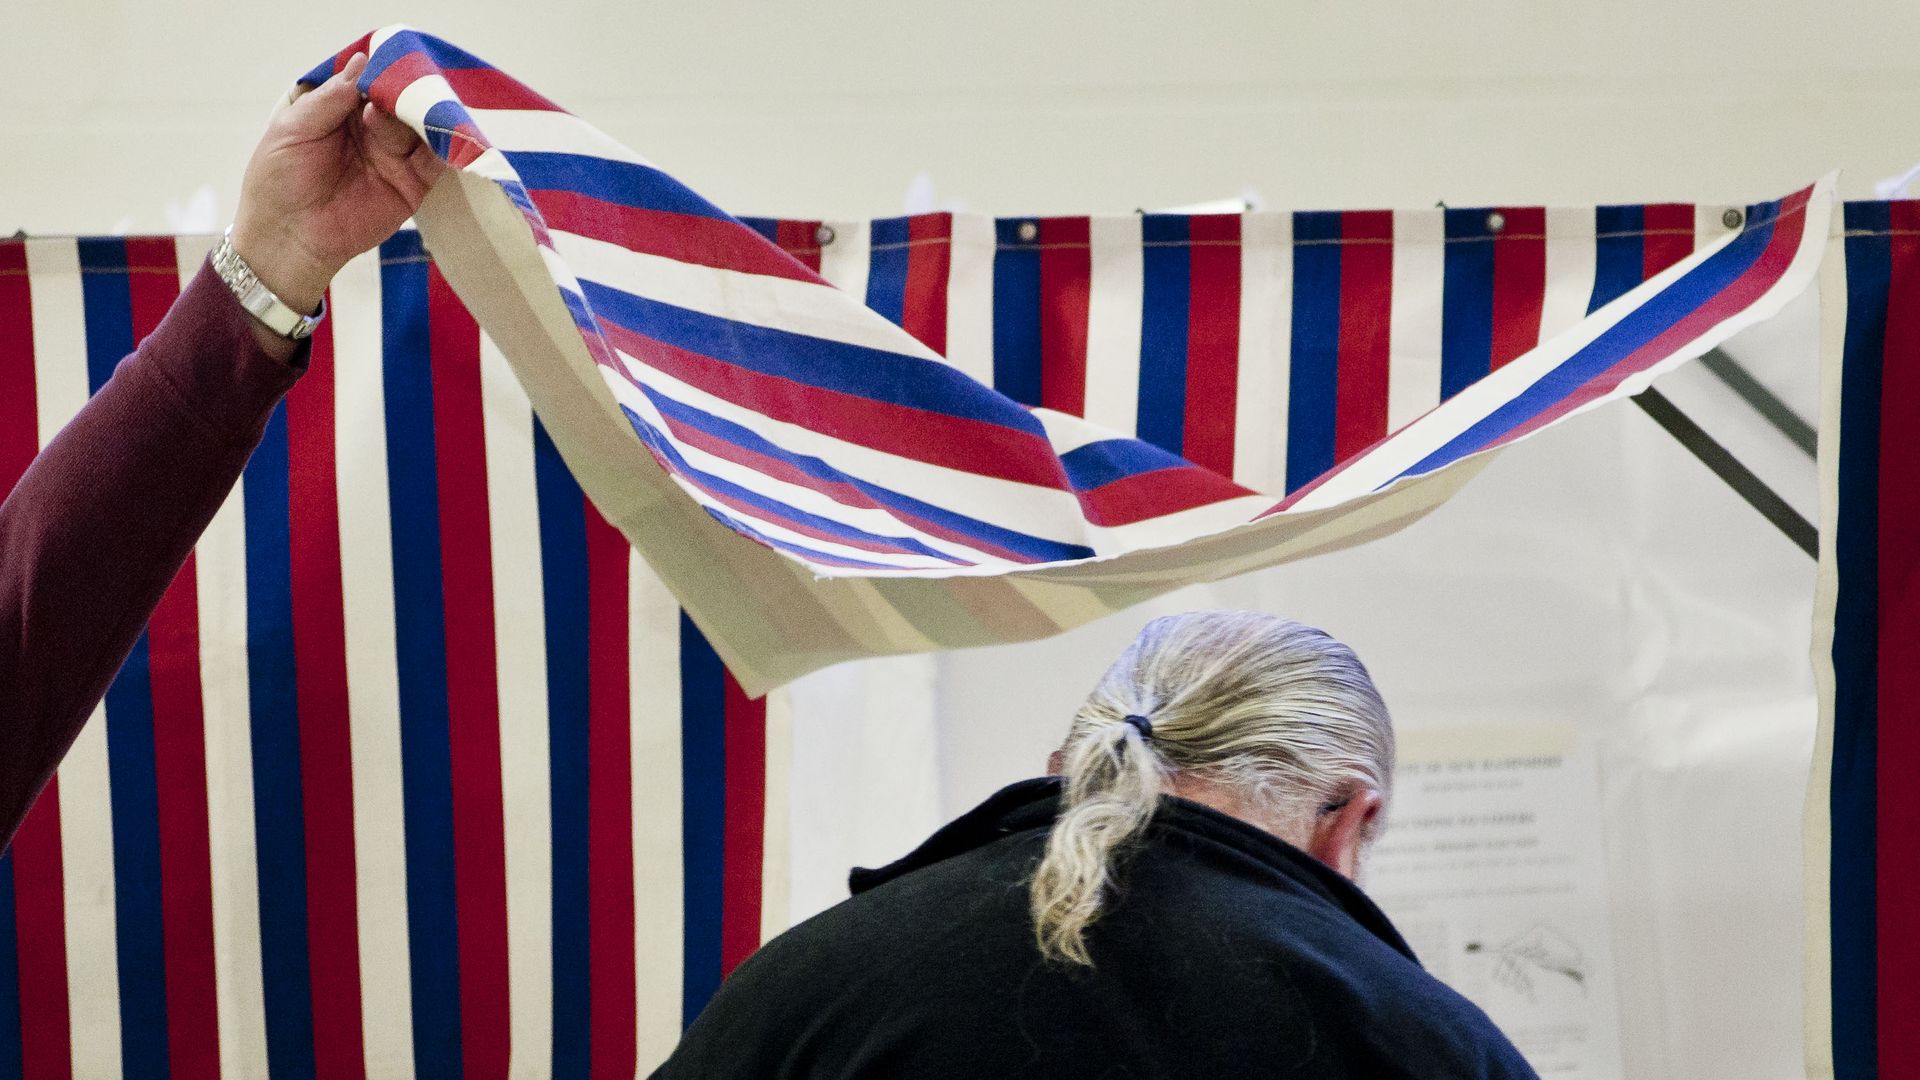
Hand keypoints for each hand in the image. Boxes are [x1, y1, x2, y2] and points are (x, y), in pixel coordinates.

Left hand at [229, 52, 443, 321]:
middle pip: (401, 99)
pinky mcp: (413, 185)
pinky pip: (436, 160)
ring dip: (424, 113)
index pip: (370, 81)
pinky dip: (446, 144)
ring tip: (420, 108)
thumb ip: (329, 98)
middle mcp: (372, 129)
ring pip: (422, 125)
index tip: (394, 57)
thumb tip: (364, 61)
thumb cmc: (278, 181)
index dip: (382, 68)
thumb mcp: (293, 129)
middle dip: (407, 89)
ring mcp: (394, 157)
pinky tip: (444, 131)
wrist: (289, 239)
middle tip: (410, 84)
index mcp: (341, 111)